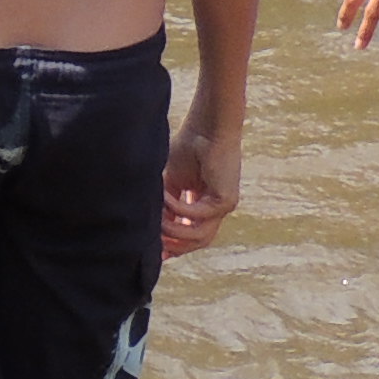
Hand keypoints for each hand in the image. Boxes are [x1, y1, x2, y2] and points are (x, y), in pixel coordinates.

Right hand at [160, 108, 241, 256]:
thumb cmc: (189, 147)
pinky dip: (177, 209)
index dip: (173, 244)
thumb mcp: (171, 181)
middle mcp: (216, 209)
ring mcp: (223, 206)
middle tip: (154, 246)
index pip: (191, 232)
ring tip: (156, 220)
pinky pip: (198, 215)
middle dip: (175, 246)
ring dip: (174, 231)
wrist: (207, 128)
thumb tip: (153, 225)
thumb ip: (166, 204)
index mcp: (204, 203)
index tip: (154, 251)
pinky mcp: (226, 201)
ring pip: (200, 235)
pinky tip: (164, 197)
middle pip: (197, 241)